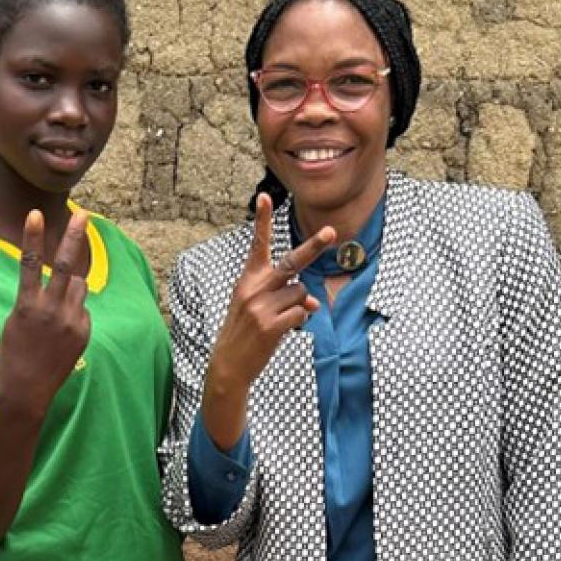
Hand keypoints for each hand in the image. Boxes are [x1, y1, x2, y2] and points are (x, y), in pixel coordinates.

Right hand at [0, 209, 91, 415]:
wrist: (27, 390)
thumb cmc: (14, 354)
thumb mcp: (16, 320)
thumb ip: (37, 298)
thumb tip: (65, 283)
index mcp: (26, 305)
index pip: (28, 263)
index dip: (31, 237)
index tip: (34, 213)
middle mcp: (50, 310)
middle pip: (65, 265)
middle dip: (74, 237)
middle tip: (83, 215)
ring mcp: (69, 321)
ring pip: (79, 287)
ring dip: (71, 288)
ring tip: (56, 310)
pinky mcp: (83, 332)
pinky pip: (83, 311)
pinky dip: (75, 314)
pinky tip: (62, 334)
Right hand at [202, 194, 334, 444]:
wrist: (228, 364)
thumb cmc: (245, 332)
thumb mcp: (257, 308)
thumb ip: (285, 297)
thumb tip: (314, 303)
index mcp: (248, 280)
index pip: (258, 245)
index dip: (262, 220)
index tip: (265, 196)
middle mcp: (254, 289)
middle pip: (292, 263)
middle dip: (314, 247)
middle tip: (331, 232)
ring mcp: (262, 307)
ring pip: (302, 294)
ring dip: (299, 306)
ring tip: (279, 320)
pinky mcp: (271, 325)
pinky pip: (301, 314)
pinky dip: (299, 321)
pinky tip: (283, 330)